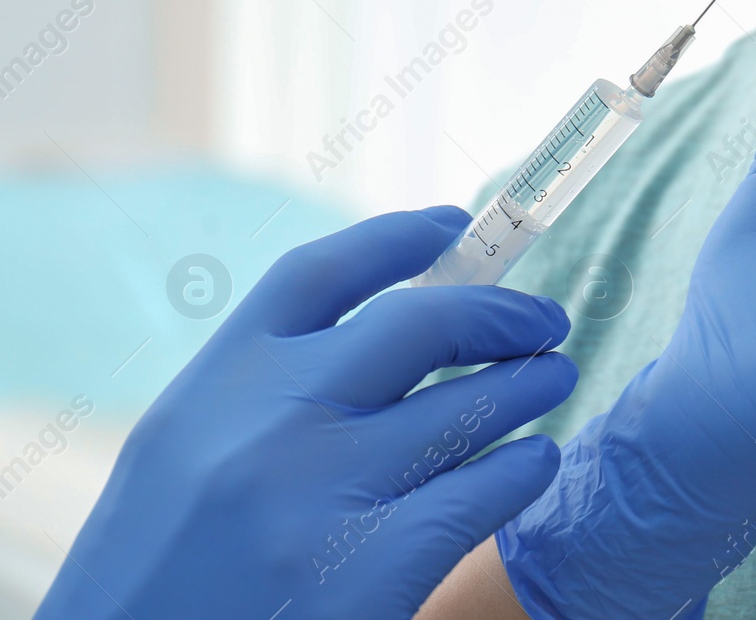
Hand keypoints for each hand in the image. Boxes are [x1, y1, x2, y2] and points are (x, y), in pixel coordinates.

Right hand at [37, 207, 578, 619]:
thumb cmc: (158, 577)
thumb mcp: (183, 455)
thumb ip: (264, 394)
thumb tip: (377, 336)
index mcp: (216, 383)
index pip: (321, 273)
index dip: (399, 236)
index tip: (456, 223)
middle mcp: (272, 421)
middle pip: (421, 322)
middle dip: (501, 314)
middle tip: (544, 322)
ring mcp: (322, 492)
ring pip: (472, 405)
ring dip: (531, 385)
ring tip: (553, 380)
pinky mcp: (370, 569)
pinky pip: (482, 492)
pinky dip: (523, 469)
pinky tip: (532, 464)